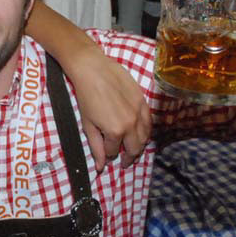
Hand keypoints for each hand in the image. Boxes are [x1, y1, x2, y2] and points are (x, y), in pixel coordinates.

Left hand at [71, 47, 152, 169]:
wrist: (93, 70)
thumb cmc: (86, 96)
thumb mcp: (88, 125)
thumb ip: (96, 147)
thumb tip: (100, 167)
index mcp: (115, 131)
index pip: (114, 152)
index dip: (110, 156)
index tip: (107, 156)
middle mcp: (131, 124)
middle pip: (134, 148)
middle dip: (129, 157)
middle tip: (125, 161)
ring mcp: (139, 112)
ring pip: (145, 137)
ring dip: (139, 146)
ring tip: (133, 149)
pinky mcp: (143, 101)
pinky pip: (149, 122)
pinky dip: (146, 131)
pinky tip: (141, 133)